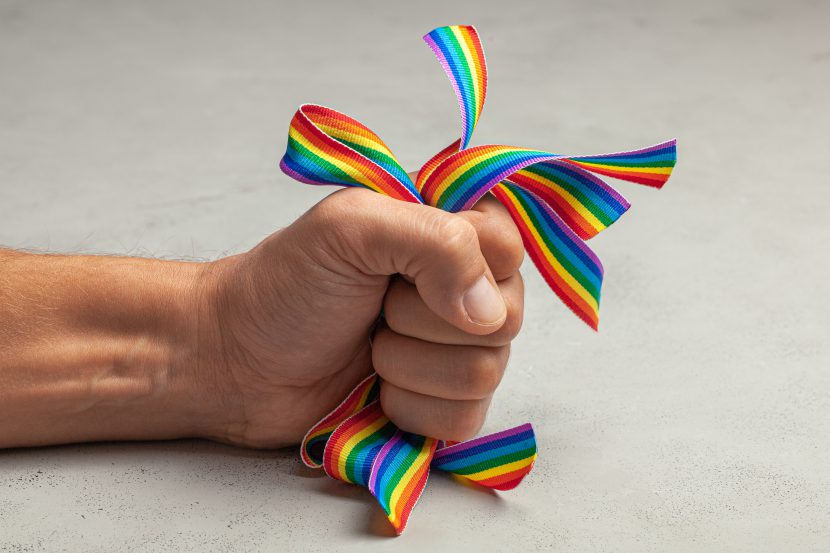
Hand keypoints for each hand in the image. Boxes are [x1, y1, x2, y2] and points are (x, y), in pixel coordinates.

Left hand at [198, 187, 524, 447]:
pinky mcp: (442, 403)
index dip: (465, 268)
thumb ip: (434, 240)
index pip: (509, 247)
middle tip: (376, 309)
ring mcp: (456, 350)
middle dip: (425, 322)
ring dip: (411, 366)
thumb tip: (487, 313)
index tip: (404, 272)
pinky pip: (467, 419)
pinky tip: (376, 390)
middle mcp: (465, 290)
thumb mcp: (350, 228)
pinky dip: (411, 408)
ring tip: (368, 348)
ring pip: (488, 372)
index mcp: (451, 232)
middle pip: (507, 318)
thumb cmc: (287, 285)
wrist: (239, 361)